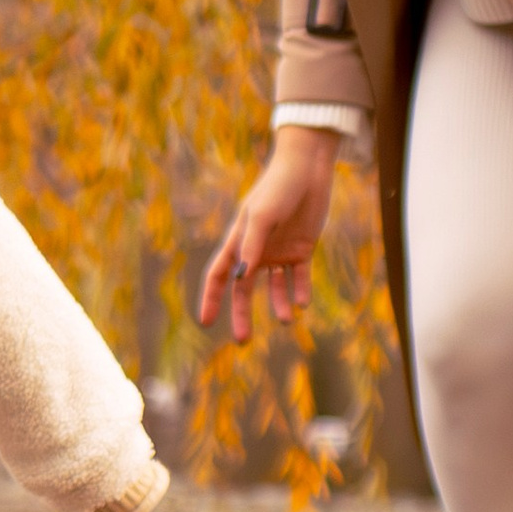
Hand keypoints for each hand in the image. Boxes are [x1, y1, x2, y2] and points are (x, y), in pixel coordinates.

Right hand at [198, 126, 339, 341]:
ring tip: (286, 318)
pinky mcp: (302, 250)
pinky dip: (299, 292)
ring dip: (278, 305)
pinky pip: (299, 278)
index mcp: (239, 241)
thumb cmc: (278, 188)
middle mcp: (257, 250)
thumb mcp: (262, 216)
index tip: (205, 322)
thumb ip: (251, 247)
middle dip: (242, 314)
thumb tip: (239, 280)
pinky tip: (302, 303)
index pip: (218, 275)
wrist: (307, 170)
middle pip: (244, 289)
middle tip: (242, 341)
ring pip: (274, 288)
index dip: (211, 298)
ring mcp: (279, 251)